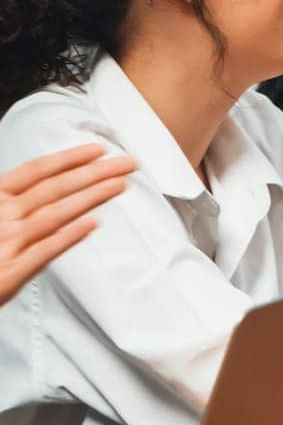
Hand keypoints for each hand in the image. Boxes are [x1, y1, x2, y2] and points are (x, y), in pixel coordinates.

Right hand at [0, 145, 135, 304]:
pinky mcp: (10, 273)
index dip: (68, 159)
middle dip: (94, 173)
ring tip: (120, 185)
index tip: (97, 151)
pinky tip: (93, 225)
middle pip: (53, 189)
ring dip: (90, 197)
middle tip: (127, 163)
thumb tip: (36, 187)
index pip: (35, 172)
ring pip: (54, 213)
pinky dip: (68, 236)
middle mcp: (0, 217)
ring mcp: (6, 243)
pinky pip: (44, 251)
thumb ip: (11, 200)